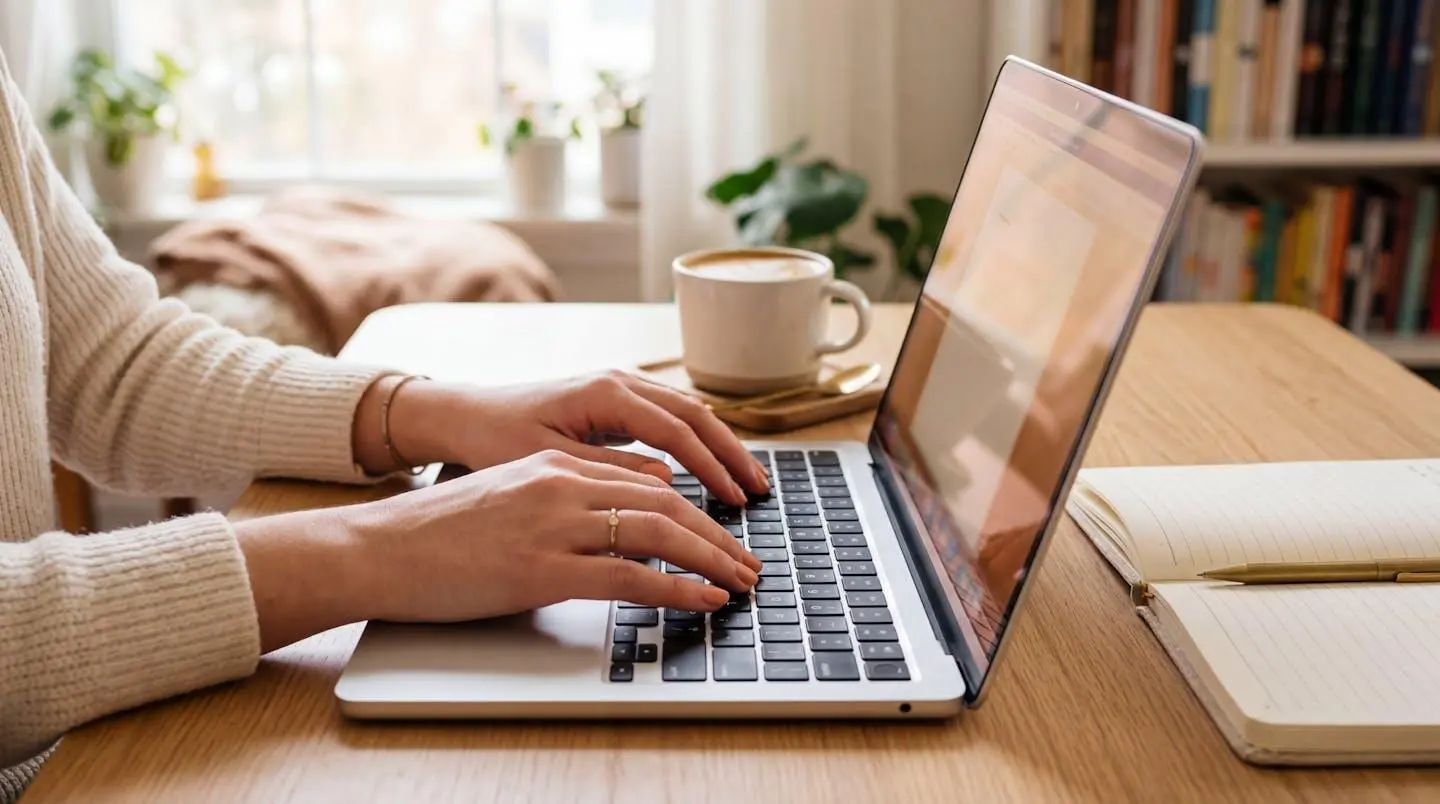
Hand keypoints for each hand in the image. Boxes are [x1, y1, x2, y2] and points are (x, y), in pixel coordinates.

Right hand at [237, 450, 762, 650]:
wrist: (376, 547)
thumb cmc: (436, 533)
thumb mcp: (510, 499)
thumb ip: (565, 501)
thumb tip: (621, 519)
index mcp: (555, 463)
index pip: (647, 480)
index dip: (697, 507)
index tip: (725, 533)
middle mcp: (561, 482)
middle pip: (666, 502)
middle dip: (718, 535)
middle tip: (749, 563)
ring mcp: (552, 524)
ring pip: (657, 532)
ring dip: (710, 559)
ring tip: (739, 582)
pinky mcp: (539, 569)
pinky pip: (627, 576)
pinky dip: (676, 588)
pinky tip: (703, 600)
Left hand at [361, 371, 770, 504]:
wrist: (466, 413)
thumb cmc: (496, 437)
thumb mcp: (550, 460)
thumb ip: (610, 471)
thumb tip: (668, 484)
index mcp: (606, 392)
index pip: (677, 430)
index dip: (712, 466)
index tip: (736, 498)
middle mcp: (620, 381)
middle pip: (695, 414)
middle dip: (731, 453)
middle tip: (758, 491)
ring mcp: (621, 387)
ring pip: (689, 411)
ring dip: (721, 445)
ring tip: (747, 482)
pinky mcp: (617, 400)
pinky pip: (671, 416)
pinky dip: (699, 440)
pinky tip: (715, 467)